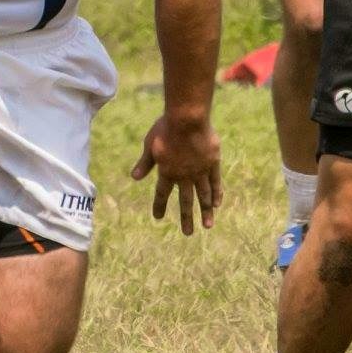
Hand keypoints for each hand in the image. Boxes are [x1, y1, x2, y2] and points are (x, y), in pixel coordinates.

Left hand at [130, 114, 221, 234]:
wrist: (187, 119)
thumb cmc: (166, 128)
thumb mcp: (151, 144)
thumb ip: (145, 162)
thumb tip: (134, 177)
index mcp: (167, 172)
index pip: (162, 194)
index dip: (159, 206)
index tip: (157, 217)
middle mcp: (184, 176)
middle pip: (185, 201)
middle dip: (186, 218)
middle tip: (188, 232)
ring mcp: (200, 171)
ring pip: (203, 196)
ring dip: (205, 212)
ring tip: (207, 226)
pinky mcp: (212, 163)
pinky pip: (215, 182)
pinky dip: (216, 194)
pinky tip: (217, 205)